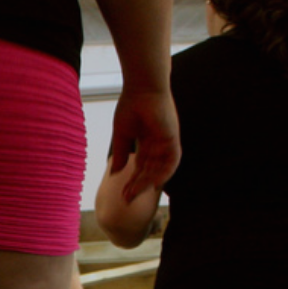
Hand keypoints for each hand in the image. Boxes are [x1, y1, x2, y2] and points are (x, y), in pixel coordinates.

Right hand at [109, 88, 180, 202]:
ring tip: (134, 192)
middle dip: (138, 185)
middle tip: (127, 199)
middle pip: (149, 171)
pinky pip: (171, 161)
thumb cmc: (131, 106)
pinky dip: (164, 173)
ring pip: (159, 169)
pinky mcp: (173, 139)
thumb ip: (119, 154)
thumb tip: (114, 173)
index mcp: (147, 142)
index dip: (132, 181)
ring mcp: (166, 142)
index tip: (122, 194)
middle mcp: (158, 145)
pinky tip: (153, 183)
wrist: (142, 88)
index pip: (141, 167)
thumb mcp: (121, 135)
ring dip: (147, 182)